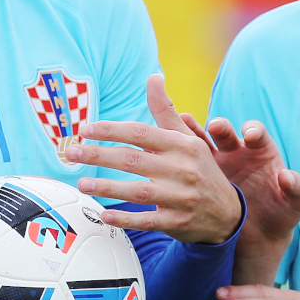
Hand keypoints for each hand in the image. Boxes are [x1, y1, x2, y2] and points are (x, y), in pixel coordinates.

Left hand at [65, 74, 240, 243]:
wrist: (228, 212)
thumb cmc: (200, 169)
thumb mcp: (188, 138)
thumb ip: (165, 110)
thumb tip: (153, 77)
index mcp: (182, 145)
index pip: (140, 133)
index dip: (111, 130)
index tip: (85, 130)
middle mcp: (182, 169)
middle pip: (133, 160)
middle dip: (99, 156)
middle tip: (71, 153)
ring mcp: (181, 197)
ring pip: (138, 191)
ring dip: (107, 187)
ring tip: (82, 183)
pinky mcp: (178, 222)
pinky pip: (147, 220)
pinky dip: (126, 219)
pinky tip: (104, 215)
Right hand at [184, 116, 299, 247]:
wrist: (260, 235)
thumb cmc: (281, 214)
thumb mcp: (296, 204)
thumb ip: (299, 189)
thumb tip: (288, 177)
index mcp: (262, 152)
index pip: (256, 134)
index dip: (253, 131)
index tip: (249, 135)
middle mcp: (237, 152)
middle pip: (226, 133)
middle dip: (221, 127)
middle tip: (216, 127)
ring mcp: (217, 163)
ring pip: (203, 142)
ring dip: (193, 132)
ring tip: (183, 122)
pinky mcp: (201, 176)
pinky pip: (188, 161)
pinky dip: (179, 151)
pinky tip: (167, 146)